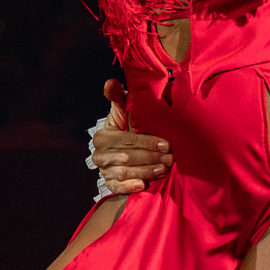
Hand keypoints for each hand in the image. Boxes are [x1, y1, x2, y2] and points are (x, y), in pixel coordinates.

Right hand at [91, 79, 172, 193]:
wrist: (121, 153)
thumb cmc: (125, 130)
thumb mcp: (122, 113)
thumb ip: (118, 98)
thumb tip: (110, 81)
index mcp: (102, 136)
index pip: (126, 140)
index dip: (147, 142)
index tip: (166, 144)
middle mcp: (99, 155)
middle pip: (127, 157)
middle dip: (151, 157)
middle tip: (170, 158)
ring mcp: (104, 171)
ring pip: (125, 172)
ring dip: (146, 171)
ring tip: (164, 169)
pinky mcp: (109, 184)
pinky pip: (118, 188)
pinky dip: (130, 186)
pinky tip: (143, 185)